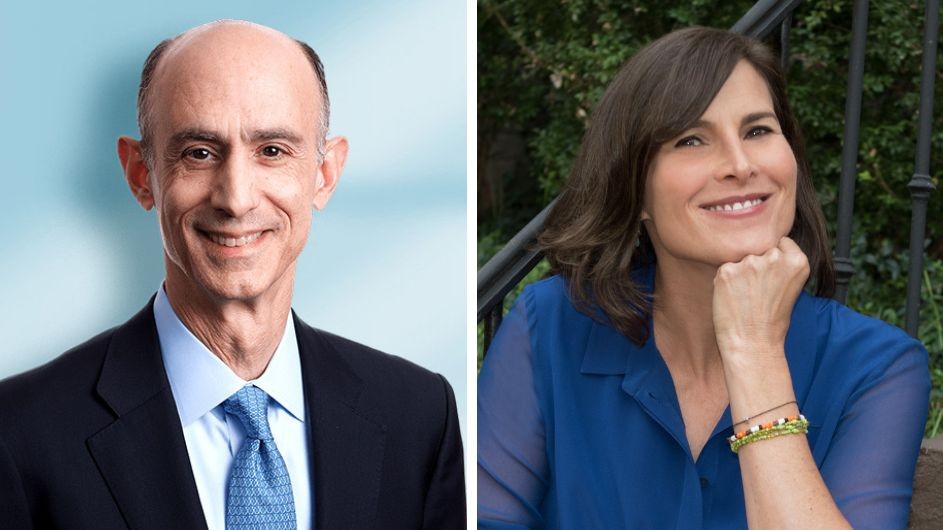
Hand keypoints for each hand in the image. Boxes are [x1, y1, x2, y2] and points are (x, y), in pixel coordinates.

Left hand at [712, 237, 809, 360]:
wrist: (753, 344)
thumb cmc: (772, 320)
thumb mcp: (790, 287)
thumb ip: (781, 264)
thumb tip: (765, 247)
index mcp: (797, 261)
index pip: (781, 242)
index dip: (774, 259)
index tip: (773, 277)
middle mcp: (774, 258)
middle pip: (759, 249)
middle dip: (757, 265)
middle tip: (757, 292)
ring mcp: (749, 263)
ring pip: (741, 258)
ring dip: (740, 273)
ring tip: (745, 297)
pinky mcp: (727, 271)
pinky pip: (725, 269)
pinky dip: (726, 281)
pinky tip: (733, 298)